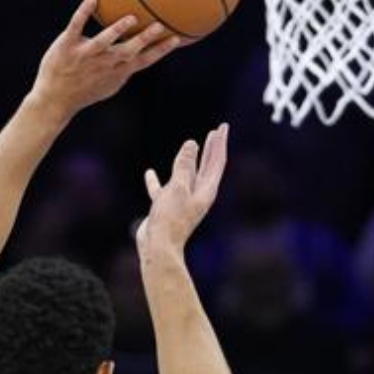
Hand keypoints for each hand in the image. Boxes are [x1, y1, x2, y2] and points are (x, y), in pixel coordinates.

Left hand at [28, 0, 181, 116]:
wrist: (54, 100)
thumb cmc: (84, 91)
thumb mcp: (109, 86)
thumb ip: (125, 70)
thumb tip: (142, 57)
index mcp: (117, 72)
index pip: (144, 61)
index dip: (161, 50)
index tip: (177, 38)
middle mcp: (104, 63)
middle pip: (128, 50)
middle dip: (145, 39)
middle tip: (160, 25)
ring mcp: (84, 55)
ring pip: (103, 41)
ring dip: (117, 30)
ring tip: (131, 19)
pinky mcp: (66, 46)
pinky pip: (76, 27)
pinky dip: (83, 13)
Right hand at [136, 125, 228, 255]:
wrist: (158, 246)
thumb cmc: (170, 218)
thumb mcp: (178, 187)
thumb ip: (184, 165)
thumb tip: (191, 144)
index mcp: (205, 190)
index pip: (216, 161)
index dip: (219, 143)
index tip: (223, 127)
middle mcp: (197, 194)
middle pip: (207, 167)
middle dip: (211, 149)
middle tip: (216, 133)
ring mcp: (182, 201)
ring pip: (187, 175)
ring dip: (188, 160)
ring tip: (190, 145)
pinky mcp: (166, 207)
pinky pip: (162, 189)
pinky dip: (157, 181)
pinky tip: (150, 173)